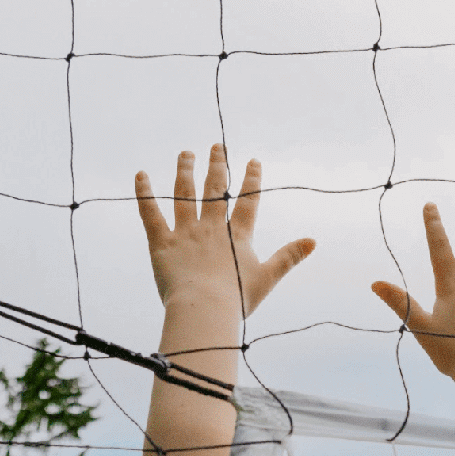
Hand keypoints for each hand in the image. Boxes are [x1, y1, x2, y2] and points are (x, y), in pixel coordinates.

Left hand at [135, 146, 313, 318]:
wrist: (204, 309)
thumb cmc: (236, 298)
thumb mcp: (268, 278)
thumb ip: (289, 257)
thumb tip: (313, 241)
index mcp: (237, 236)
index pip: (248, 202)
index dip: (252, 180)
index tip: (253, 161)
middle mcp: (211, 227)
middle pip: (214, 189)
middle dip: (216, 165)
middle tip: (215, 146)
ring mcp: (185, 233)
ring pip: (184, 194)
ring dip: (185, 170)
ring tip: (185, 153)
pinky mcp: (162, 243)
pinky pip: (150, 213)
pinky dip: (144, 193)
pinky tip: (140, 175)